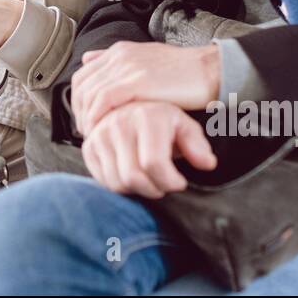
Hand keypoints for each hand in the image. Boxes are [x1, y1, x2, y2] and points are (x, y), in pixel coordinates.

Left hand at [71, 41, 220, 133]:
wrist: (208, 70)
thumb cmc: (182, 72)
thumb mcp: (146, 60)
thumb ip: (117, 61)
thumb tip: (89, 59)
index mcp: (119, 51)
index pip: (83, 76)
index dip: (78, 101)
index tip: (85, 119)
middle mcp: (119, 56)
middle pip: (81, 86)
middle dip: (79, 112)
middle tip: (86, 132)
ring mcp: (126, 68)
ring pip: (89, 95)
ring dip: (87, 118)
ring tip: (94, 135)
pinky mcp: (136, 82)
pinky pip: (104, 100)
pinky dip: (98, 117)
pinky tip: (102, 131)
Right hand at [82, 101, 216, 197]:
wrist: (131, 108)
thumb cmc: (162, 122)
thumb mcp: (184, 126)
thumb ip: (197, 145)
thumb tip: (208, 163)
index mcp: (146, 116)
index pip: (154, 164)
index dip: (169, 181)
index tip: (180, 182)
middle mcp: (119, 123)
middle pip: (134, 177)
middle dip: (155, 189)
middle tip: (164, 184)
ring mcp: (100, 135)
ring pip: (118, 183)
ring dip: (138, 190)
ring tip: (150, 179)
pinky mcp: (89, 147)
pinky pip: (104, 181)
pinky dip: (121, 186)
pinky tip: (133, 175)